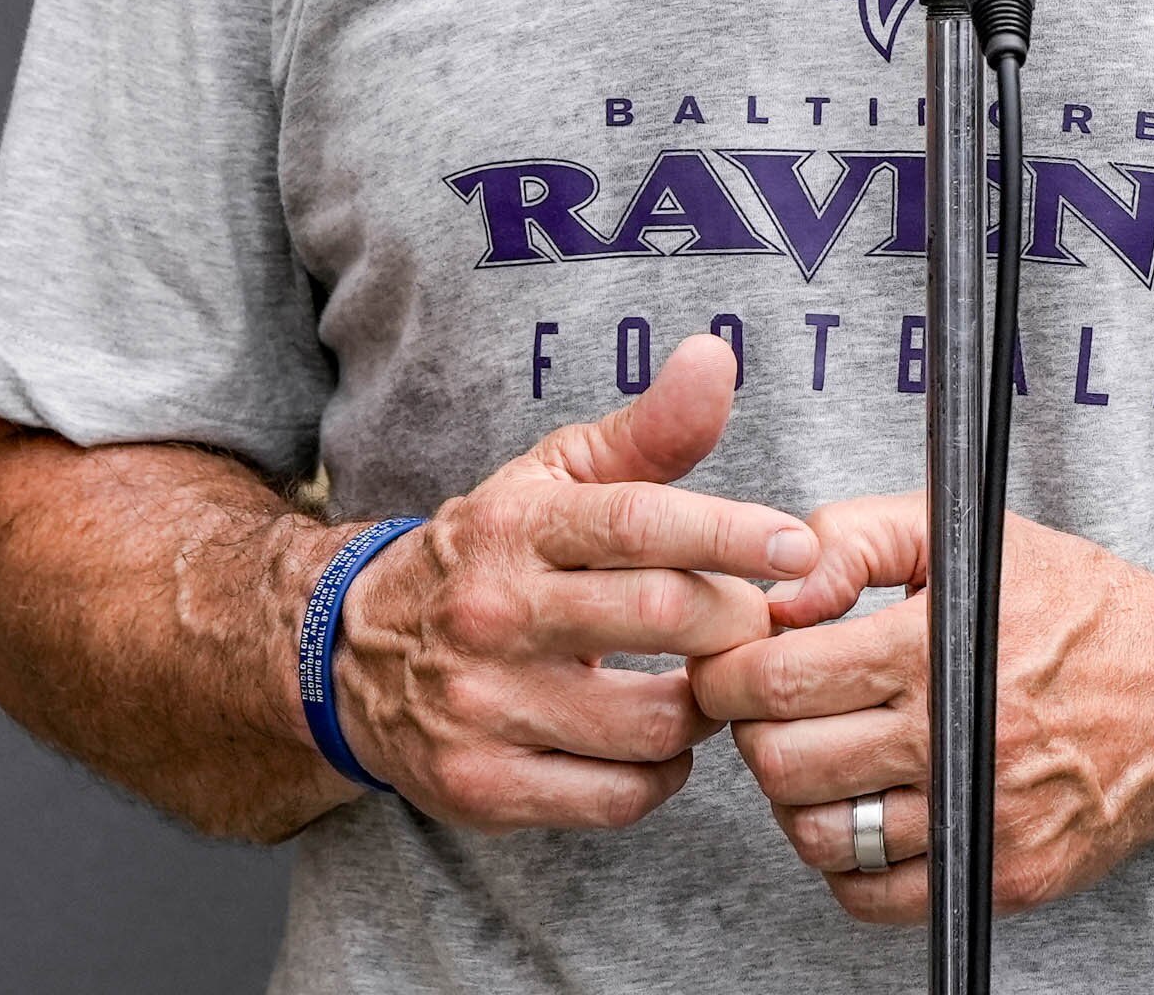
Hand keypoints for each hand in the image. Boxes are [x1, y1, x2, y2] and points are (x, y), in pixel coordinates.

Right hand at [331, 333, 819, 830]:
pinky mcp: (483, 786)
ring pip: (653, 721)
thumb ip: (648, 431)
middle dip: (735, 620)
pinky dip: (662, 775)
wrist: (354, 653)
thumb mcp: (553, 479)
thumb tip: (716, 356)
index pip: (640, 521)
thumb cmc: (491, 556)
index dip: (733, 533)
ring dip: (705, 706)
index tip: (799, 547)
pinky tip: (656, 743)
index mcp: (517, 525)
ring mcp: (483, 706)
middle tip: (752, 621)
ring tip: (702, 681)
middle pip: (661, 615)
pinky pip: (620, 798)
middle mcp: (493, 613)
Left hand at [688, 492, 1153, 923]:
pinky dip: (842, 863)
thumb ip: (857, 537)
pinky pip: (873, 896)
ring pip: (820, 834)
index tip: (730, 662)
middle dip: (751, 731)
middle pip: (784, 760)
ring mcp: (982, 816)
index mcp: (941, 645)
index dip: (727, 671)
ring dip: (792, 798)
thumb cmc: (1077, 606)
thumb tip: (780, 593)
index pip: (778, 677)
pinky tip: (860, 811)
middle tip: (765, 707)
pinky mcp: (1002, 874)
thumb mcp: (969, 532)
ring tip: (814, 755)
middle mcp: (960, 736)